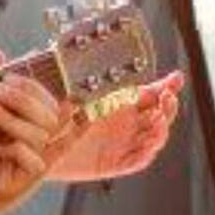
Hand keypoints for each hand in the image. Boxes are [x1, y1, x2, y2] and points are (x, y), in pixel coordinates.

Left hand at [0, 70, 66, 205]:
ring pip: (41, 137)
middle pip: (52, 119)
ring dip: (14, 119)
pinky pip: (36, 164)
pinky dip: (18, 149)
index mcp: (25, 124)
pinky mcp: (17, 183)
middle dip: (25, 100)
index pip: (50, 105)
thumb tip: (3, 55)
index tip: (8, 76)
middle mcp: (29, 144)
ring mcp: (24, 164)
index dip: (36, 89)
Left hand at [48, 71, 183, 183]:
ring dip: (160, 131)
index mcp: (124, 105)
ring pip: (153, 140)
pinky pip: (136, 161)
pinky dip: (145, 154)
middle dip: (168, 109)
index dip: (168, 89)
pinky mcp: (114, 164)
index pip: (155, 96)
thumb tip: (94, 50)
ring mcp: (123, 145)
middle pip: (160, 118)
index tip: (175, 80)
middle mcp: (128, 125)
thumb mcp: (82, 92)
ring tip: (157, 120)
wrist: (40, 143)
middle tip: (166, 99)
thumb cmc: (59, 114)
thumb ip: (97, 76)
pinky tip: (147, 145)